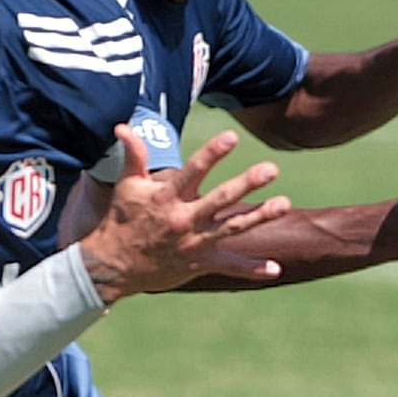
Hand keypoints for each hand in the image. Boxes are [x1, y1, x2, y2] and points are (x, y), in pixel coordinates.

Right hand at [74, 126, 288, 301]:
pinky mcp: (199, 263)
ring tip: (285, 204)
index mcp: (167, 198)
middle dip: (246, 184)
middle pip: (220, 199)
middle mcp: (183, 219)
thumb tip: (124, 127)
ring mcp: (193, 243)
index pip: (192, 171)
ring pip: (232, 228)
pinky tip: (275, 268)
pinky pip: (229, 267)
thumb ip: (133, 155)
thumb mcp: (126, 186)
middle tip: (271, 169)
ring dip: (259, 217)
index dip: (212, 154)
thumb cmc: (121, 221)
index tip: (232, 137)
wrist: (113, 267)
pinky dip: (251, 270)